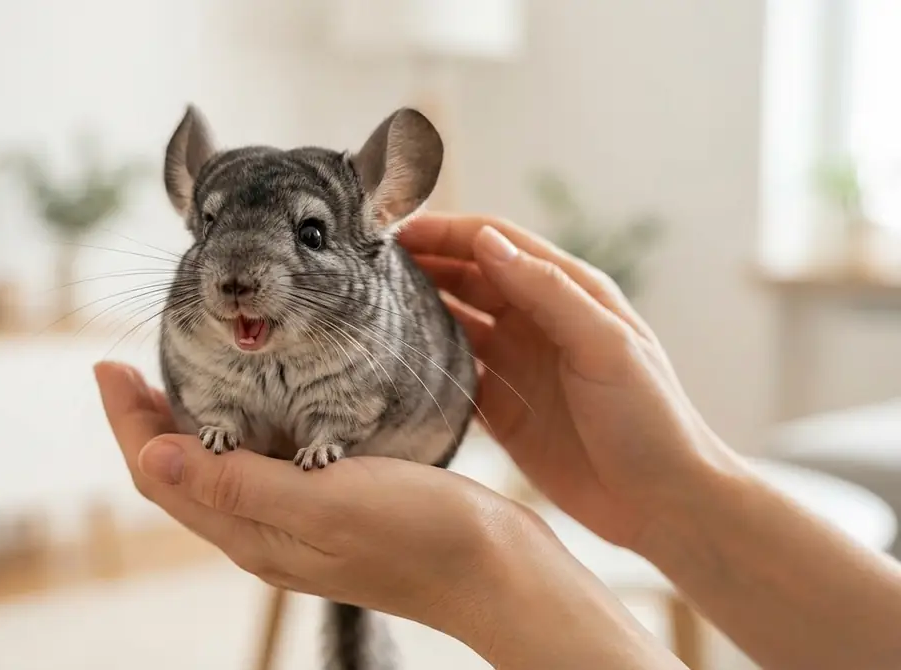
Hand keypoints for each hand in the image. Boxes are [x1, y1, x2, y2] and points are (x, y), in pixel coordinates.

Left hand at [94, 362, 505, 634]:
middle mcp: (263, 534)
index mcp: (252, 533)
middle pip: (178, 475)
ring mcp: (294, 527)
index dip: (126, 421)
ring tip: (168, 383)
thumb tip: (151, 453)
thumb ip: (237, 482)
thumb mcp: (323, 502)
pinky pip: (256, 476)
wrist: (494, 573)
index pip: (160, 474)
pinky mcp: (326, 514)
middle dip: (143, 421)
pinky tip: (249, 414)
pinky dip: (233, 437)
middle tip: (122, 368)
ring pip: (214, 475)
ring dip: (184, 429)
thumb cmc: (419, 537)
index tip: (105, 365)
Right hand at [400, 213, 747, 548]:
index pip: (496, 244)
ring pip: (456, 322)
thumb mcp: (605, 346)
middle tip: (366, 265)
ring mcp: (518, 365)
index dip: (448, 231)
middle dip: (422, 264)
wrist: (663, 503)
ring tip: (367, 304)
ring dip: (418, 309)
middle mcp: (538, 322)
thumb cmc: (650, 419)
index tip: (397, 230)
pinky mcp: (505, 410)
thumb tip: (487, 242)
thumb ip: (548, 291)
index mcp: (568, 292)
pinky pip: (454, 375)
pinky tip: (391, 360)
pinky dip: (424, 364)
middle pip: (469, 278)